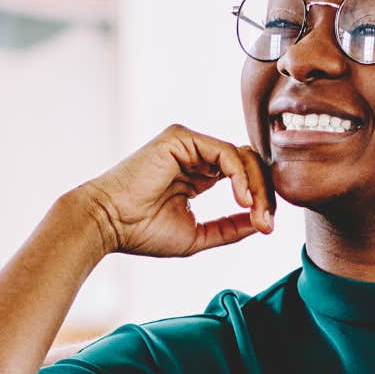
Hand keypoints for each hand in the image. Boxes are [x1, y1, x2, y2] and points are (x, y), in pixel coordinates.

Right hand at [71, 124, 274, 256]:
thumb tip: (263, 223)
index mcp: (198, 175)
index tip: (266, 227)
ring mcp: (188, 145)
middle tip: (267, 222)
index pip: (243, 177)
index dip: (259, 200)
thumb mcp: (198, 235)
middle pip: (248, 164)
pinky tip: (241, 199)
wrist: (108, 224)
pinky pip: (225, 152)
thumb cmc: (141, 232)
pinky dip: (240, 176)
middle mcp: (195, 156)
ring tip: (256, 213)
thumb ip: (230, 228)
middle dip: (263, 193)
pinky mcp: (181, 138)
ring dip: (256, 186)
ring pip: (241, 156)